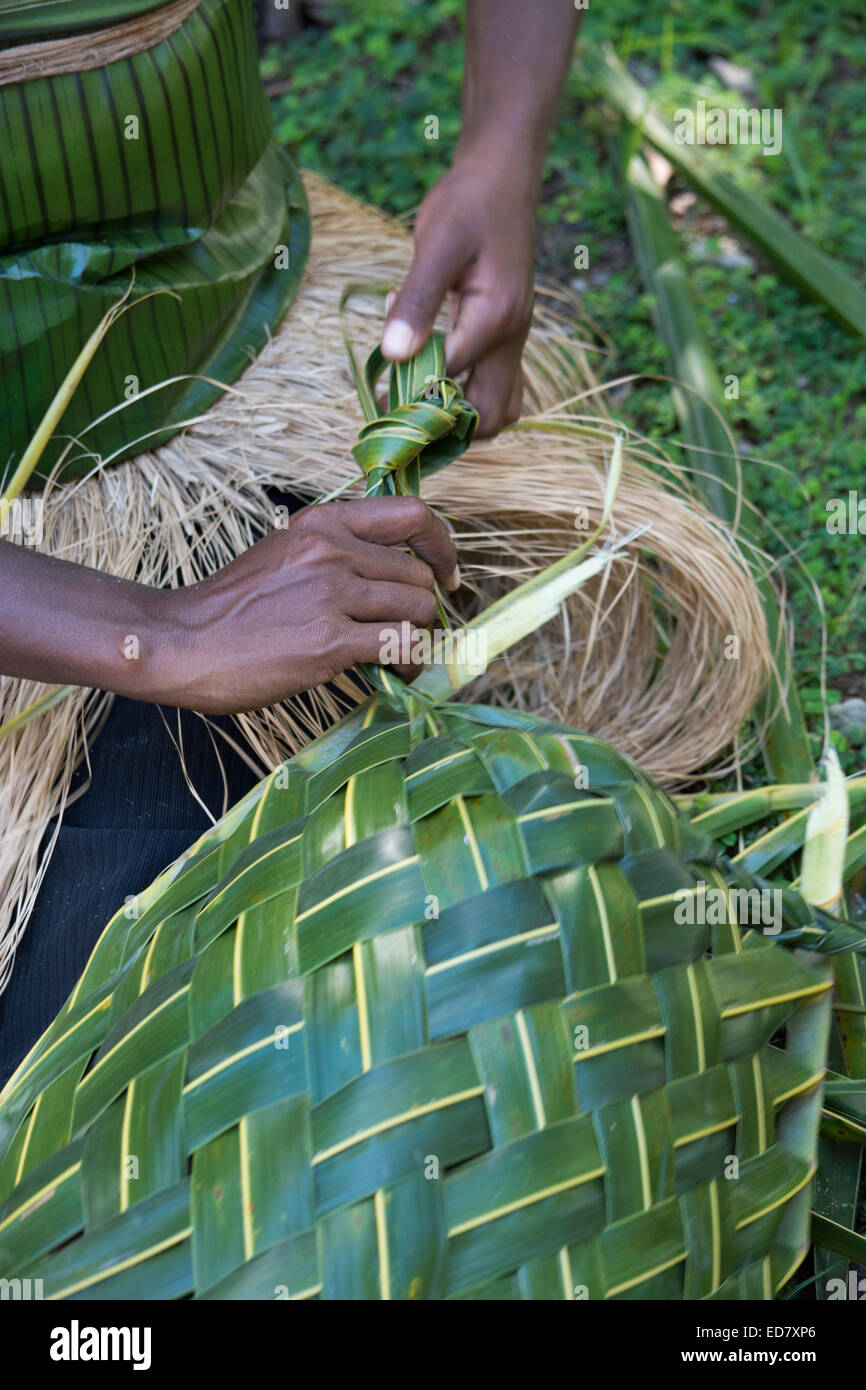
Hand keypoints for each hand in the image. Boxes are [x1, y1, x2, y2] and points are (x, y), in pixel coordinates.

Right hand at [159, 497, 457, 713]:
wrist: (179, 641)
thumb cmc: (227, 610)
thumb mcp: (280, 556)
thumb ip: (329, 556)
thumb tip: (382, 579)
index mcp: (321, 524)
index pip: (411, 514)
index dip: (441, 546)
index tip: (446, 574)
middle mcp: (331, 549)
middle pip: (417, 574)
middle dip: (424, 609)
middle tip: (411, 633)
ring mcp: (331, 593)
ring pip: (418, 609)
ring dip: (419, 638)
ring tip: (403, 658)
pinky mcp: (330, 640)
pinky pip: (401, 646)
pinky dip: (410, 664)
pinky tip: (395, 674)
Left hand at [381, 154, 535, 437]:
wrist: (501, 177)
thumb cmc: (468, 203)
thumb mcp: (435, 245)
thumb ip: (416, 302)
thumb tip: (391, 357)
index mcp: (495, 320)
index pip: (452, 382)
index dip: (415, 392)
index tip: (381, 390)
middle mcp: (511, 339)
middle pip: (490, 416)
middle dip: (446, 424)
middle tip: (403, 407)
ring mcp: (512, 340)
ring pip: (500, 408)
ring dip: (462, 416)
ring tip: (418, 397)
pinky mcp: (504, 336)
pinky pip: (494, 385)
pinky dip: (466, 393)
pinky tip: (431, 369)